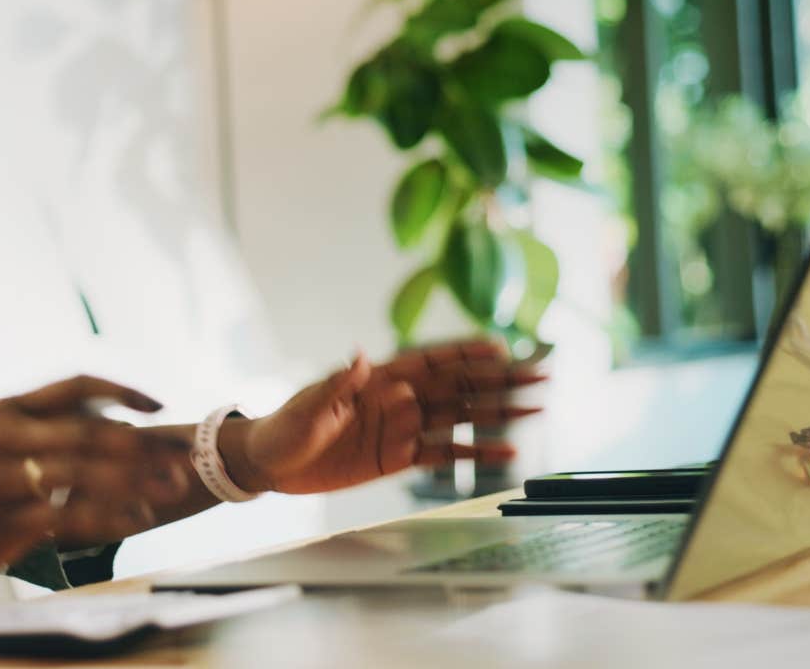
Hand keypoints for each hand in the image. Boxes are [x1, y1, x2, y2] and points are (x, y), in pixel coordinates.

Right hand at [0, 375, 191, 583]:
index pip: (78, 385)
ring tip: (170, 491)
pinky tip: (135, 521)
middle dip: (142, 445)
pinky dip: (107, 517)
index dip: (123, 391)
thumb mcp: (2, 443)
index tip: (160, 406)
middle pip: (89, 430)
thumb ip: (52, 431)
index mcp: (12, 410)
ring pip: (82, 471)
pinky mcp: (3, 518)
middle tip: (181, 460)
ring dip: (133, 480)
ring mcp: (3, 475)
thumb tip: (115, 425)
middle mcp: (7, 433)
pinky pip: (67, 515)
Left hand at [232, 340, 544, 495]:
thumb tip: (362, 357)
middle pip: (457, 387)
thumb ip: (339, 385)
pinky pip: (444, 454)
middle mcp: (397, 399)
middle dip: (498, 379)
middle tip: (539, 373)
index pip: (429, 361)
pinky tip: (504, 452)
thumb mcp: (309, 406)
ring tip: (534, 408)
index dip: (463, 353)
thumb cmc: (285, 428)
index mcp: (377, 378)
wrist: (271, 464)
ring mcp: (402, 428)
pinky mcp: (398, 458)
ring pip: (460, 417)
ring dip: (497, 413)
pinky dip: (474, 452)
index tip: (499, 346)